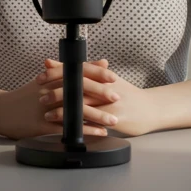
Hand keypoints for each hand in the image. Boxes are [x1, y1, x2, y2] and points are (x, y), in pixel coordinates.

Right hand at [0, 60, 116, 140]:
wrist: (2, 110)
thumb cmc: (26, 95)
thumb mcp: (47, 78)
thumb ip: (74, 70)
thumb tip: (101, 61)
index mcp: (52, 77)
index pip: (77, 71)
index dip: (96, 74)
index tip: (112, 78)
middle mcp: (49, 90)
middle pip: (78, 90)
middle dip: (100, 95)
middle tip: (117, 98)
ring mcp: (46, 108)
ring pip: (75, 111)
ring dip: (97, 117)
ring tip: (113, 121)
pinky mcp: (42, 125)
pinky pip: (67, 128)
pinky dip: (84, 131)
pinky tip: (97, 134)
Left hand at [35, 57, 158, 137]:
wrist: (151, 109)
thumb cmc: (127, 94)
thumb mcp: (108, 79)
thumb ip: (86, 71)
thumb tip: (62, 62)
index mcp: (102, 76)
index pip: (76, 70)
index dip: (58, 73)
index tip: (41, 76)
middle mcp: (106, 88)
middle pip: (77, 87)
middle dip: (57, 92)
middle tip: (40, 96)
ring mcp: (110, 104)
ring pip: (83, 106)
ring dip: (64, 110)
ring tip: (47, 114)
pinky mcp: (115, 119)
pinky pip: (93, 122)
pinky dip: (78, 124)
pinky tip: (67, 128)